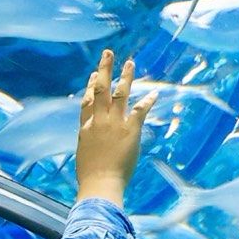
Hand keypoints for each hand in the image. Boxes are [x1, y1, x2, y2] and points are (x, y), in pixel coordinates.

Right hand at [74, 49, 151, 205]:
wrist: (100, 185)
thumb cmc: (91, 177)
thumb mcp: (84, 155)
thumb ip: (89, 143)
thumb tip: (92, 143)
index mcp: (86, 128)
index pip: (87, 101)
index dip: (90, 86)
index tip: (93, 74)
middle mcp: (99, 121)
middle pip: (100, 90)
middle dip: (104, 69)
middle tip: (108, 53)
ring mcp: (114, 124)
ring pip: (119, 94)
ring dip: (126, 76)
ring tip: (130, 62)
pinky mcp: (130, 131)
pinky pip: (140, 110)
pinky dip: (148, 101)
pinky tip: (154, 93)